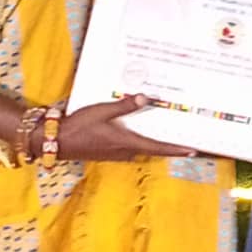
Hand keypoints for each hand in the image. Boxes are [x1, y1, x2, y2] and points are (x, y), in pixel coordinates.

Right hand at [50, 94, 195, 161]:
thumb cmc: (80, 126)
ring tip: (164, 128)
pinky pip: (129, 145)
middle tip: (183, 136)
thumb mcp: (102, 111)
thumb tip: (146, 98)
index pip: (157, 147)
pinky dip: (138, 138)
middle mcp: (125, 151)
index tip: (192, 151)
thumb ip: (124, 106)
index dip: (176, 149)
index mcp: (126, 142)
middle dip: (167, 143)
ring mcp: (116, 153)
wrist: (59, 141)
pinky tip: (137, 127)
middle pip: (152, 148)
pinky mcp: (109, 152)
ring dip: (152, 140)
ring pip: (140, 147)